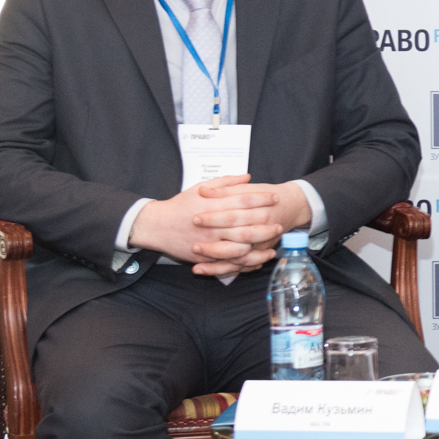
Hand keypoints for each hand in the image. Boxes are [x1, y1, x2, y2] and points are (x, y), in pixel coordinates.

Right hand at [132, 175, 309, 275]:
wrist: (157, 225)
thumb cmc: (180, 205)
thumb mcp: (201, 187)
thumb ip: (226, 183)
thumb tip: (248, 177)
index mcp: (213, 204)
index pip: (243, 200)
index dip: (261, 198)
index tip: (275, 197)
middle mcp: (213, 223)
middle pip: (245, 224)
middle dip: (265, 224)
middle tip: (281, 223)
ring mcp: (210, 241)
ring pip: (240, 244)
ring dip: (259, 244)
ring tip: (274, 242)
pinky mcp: (206, 255)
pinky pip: (229, 261)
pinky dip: (246, 261)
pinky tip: (259, 258)